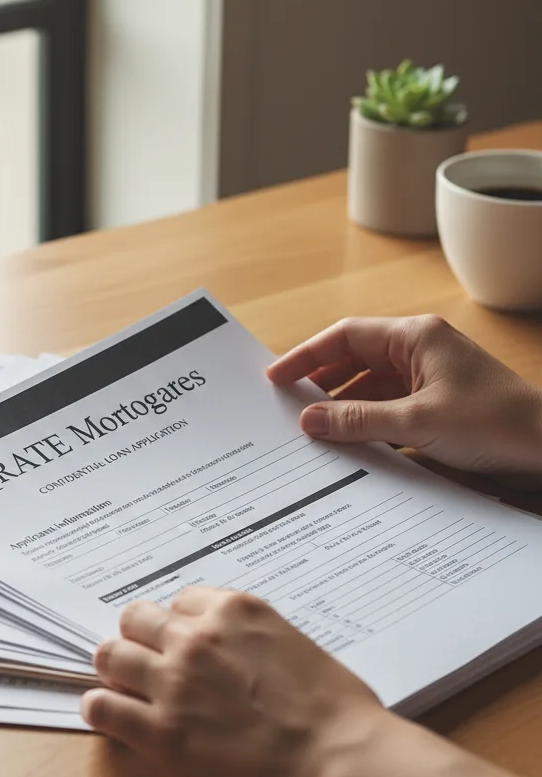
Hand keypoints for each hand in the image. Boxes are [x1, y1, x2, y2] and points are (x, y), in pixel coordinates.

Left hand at [81, 587, 390, 776]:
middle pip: (136, 618)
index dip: (179, 624)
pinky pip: (102, 706)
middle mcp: (196, 638)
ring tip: (125, 685)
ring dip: (116, 668)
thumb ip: (247, 636)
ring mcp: (175, 682)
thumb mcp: (292, 641)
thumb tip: (229, 648)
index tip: (182, 643)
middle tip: (148, 661)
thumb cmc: (336, 709)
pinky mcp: (162, 730)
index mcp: (232, 610)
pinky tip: (110, 714)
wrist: (341, 760)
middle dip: (140, 638)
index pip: (178, 600)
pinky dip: (100, 708)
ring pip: (110, 654)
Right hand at [266, 315, 541, 479]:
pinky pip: (390, 405)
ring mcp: (432, 376)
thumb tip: (310, 420)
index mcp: (416, 337)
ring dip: (345, 404)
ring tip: (315, 427)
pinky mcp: (439, 403)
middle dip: (322, 381)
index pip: (346, 336)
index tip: (278, 376)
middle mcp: (421, 350)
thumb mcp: (417, 423)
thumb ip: (357, 420)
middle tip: (289, 404)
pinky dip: (368, 420)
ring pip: (372, 385)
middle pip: (356, 358)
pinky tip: (352, 440)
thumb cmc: (497, 423)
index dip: (307, 355)